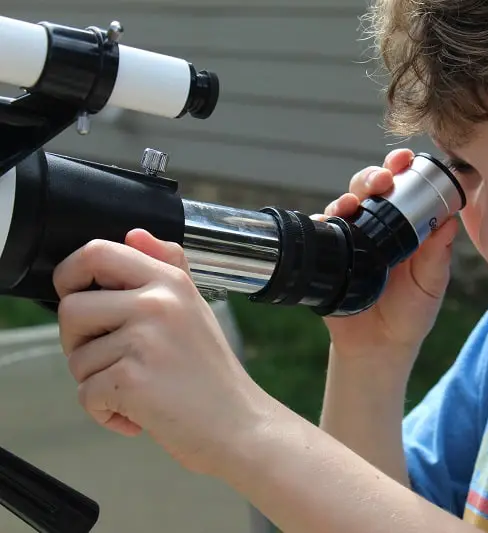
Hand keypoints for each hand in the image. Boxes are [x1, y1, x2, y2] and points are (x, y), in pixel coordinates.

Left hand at [54, 229, 266, 475]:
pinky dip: (105, 413)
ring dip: (97, 384)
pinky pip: (86, 394)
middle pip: (72, 309)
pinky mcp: (132, 379)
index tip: (77, 296)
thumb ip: (166, 267)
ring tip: (138, 390)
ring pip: (77, 358)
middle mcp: (158, 304)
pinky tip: (138, 414)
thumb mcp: (195, 309)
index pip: (97, 253)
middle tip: (112, 361)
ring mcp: (145, 340)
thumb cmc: (213, 377)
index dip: (70, 275)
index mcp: (171, 282)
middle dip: (78, 343)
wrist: (240, 426)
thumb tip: (135, 234)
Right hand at [317, 149, 459, 365]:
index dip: (402, 169)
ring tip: (352, 202)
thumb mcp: (431, 284)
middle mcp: (375, 227)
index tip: (407, 159)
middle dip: (373, 176)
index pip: (402, 188)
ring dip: (347, 197)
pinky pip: (320, 234)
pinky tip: (326, 222)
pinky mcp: (329, 256)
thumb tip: (449, 220)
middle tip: (383, 178)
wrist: (380, 347)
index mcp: (405, 226)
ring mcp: (350, 239)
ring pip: (343, 205)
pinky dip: (320, 224)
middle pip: (369, 189)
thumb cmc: (411, 313)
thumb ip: (437, 255)